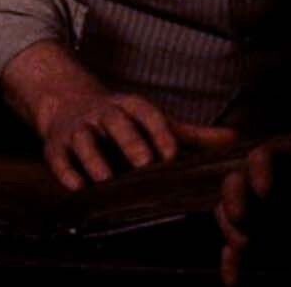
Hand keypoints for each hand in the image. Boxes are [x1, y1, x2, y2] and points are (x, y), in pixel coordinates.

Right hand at [39, 86, 236, 190]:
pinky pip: (59, 158)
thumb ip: (192, 135)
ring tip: (106, 178)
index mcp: (130, 107)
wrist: (67, 104)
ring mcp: (78, 129)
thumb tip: (234, 139)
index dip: (159, 131)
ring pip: (84, 139)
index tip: (171, 153)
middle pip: (116, 122)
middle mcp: (104, 114)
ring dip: (94, 157)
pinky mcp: (56, 147)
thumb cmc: (122, 122)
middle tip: (143, 163)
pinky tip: (76, 187)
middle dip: (129, 140)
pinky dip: (66, 172)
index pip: (147, 113)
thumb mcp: (155, 122)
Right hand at [216, 115, 290, 285]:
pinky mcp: (256, 239)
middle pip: (235, 183)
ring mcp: (257, 213)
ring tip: (246, 246)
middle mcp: (263, 183)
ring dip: (231, 229)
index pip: (262, 157)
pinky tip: (234, 278)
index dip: (259, 171)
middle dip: (234, 199)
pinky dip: (231, 264)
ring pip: (229, 216)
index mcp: (285, 161)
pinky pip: (234, 251)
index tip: (266, 190)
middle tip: (240, 216)